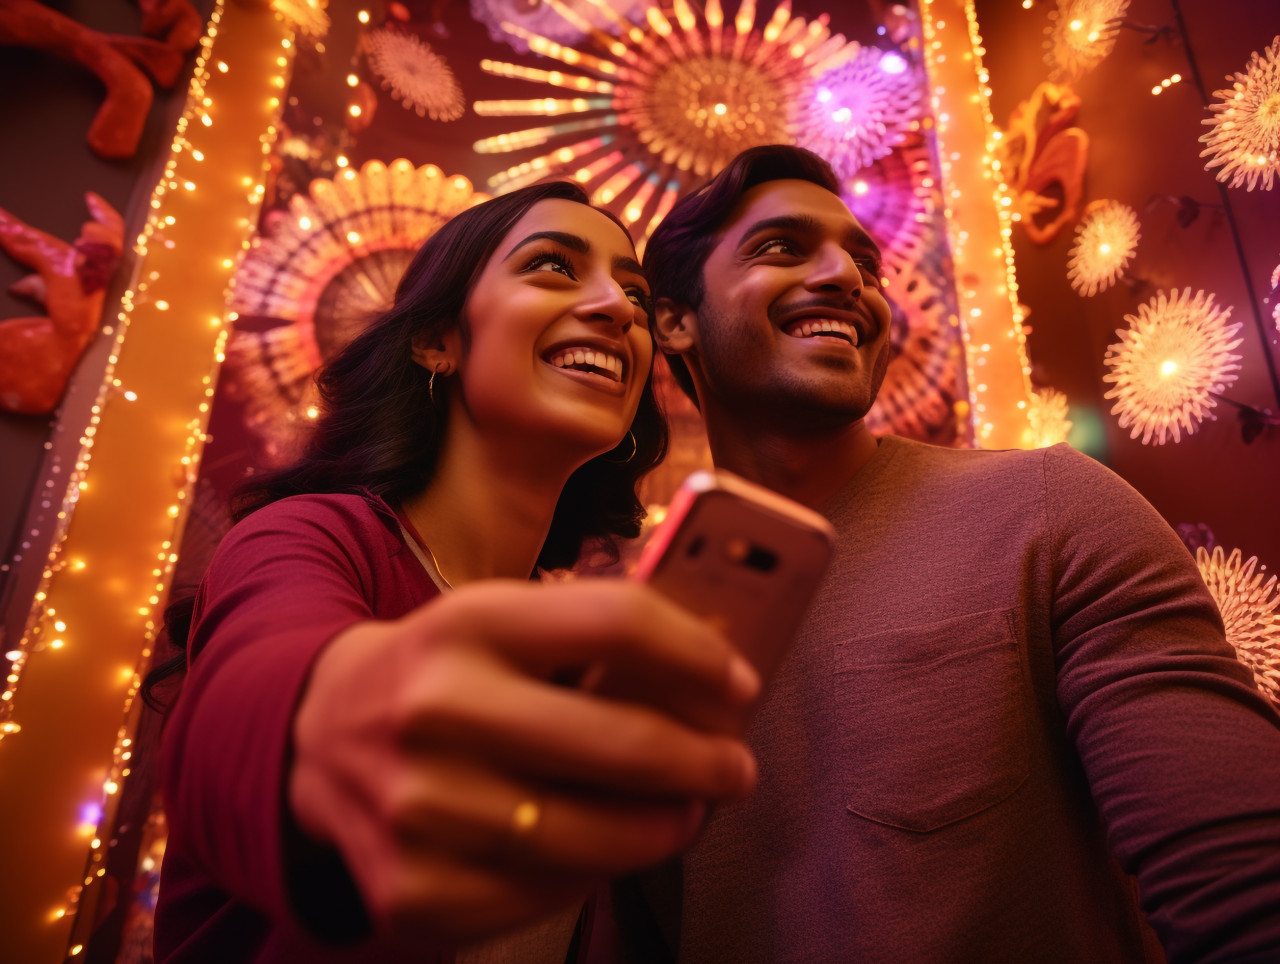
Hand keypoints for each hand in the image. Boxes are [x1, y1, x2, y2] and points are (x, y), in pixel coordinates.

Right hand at [288, 578, 759, 944]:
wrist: (315, 734)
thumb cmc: (440, 670)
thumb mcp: (497, 621)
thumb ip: (589, 638)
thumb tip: (710, 680)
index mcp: (469, 623)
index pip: (617, 623)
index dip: (699, 654)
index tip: (740, 682)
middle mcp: (436, 709)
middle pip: (620, 744)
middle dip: (704, 762)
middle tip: (734, 768)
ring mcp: (419, 807)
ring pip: (591, 838)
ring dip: (661, 830)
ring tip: (682, 815)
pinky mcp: (411, 887)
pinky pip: (541, 896)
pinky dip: (590, 877)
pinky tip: (601, 853)